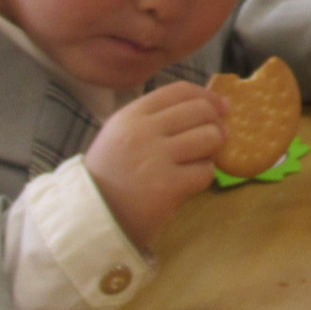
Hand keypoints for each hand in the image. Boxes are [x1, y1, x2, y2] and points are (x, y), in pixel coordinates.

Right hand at [84, 82, 227, 250]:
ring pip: (209, 138)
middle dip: (216, 123)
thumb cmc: (110, 176)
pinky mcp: (168, 187)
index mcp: (131, 115)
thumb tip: (211, 106)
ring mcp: (155, 158)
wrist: (89, 219)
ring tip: (201, 159)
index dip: (207, 95)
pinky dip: (204, 175)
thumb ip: (158, 118)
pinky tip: (190, 181)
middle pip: (200, 111)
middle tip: (217, 136)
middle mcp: (143, 131)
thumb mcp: (122, 135)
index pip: (180, 90)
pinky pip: (205, 171)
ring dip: (213, 149)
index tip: (221, 106)